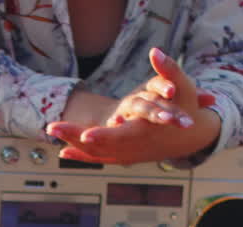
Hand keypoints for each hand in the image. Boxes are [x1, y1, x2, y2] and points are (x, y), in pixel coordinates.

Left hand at [47, 48, 221, 164]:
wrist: (190, 136)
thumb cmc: (186, 108)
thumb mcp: (182, 87)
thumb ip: (169, 69)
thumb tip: (156, 50)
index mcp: (146, 133)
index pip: (121, 136)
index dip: (103, 136)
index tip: (84, 135)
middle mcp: (134, 149)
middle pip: (100, 146)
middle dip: (74, 136)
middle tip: (52, 125)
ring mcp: (128, 156)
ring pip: (95, 153)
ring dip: (72, 144)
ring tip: (51, 129)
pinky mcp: (123, 157)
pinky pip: (99, 159)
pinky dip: (81, 156)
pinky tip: (62, 151)